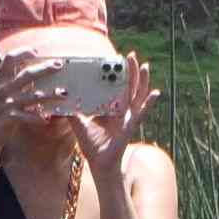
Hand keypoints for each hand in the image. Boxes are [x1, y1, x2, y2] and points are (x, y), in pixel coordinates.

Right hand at [0, 47, 67, 144]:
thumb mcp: (2, 93)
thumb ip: (14, 82)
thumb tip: (34, 72)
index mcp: (0, 80)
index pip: (9, 58)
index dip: (23, 52)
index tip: (37, 51)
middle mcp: (2, 89)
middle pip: (26, 74)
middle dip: (45, 69)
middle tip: (59, 65)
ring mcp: (6, 103)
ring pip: (33, 96)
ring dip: (50, 95)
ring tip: (64, 94)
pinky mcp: (8, 118)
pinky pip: (27, 116)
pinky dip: (38, 118)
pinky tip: (47, 119)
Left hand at [83, 46, 157, 165]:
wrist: (99, 163)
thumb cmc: (92, 144)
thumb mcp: (80, 125)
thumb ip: (72, 112)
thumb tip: (62, 100)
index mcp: (110, 107)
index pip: (114, 87)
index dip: (116, 73)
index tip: (116, 58)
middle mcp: (121, 110)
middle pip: (129, 86)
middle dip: (131, 71)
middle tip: (131, 55)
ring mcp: (128, 117)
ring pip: (138, 95)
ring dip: (142, 80)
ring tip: (145, 66)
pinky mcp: (131, 125)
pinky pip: (142, 112)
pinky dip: (150, 103)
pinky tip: (156, 93)